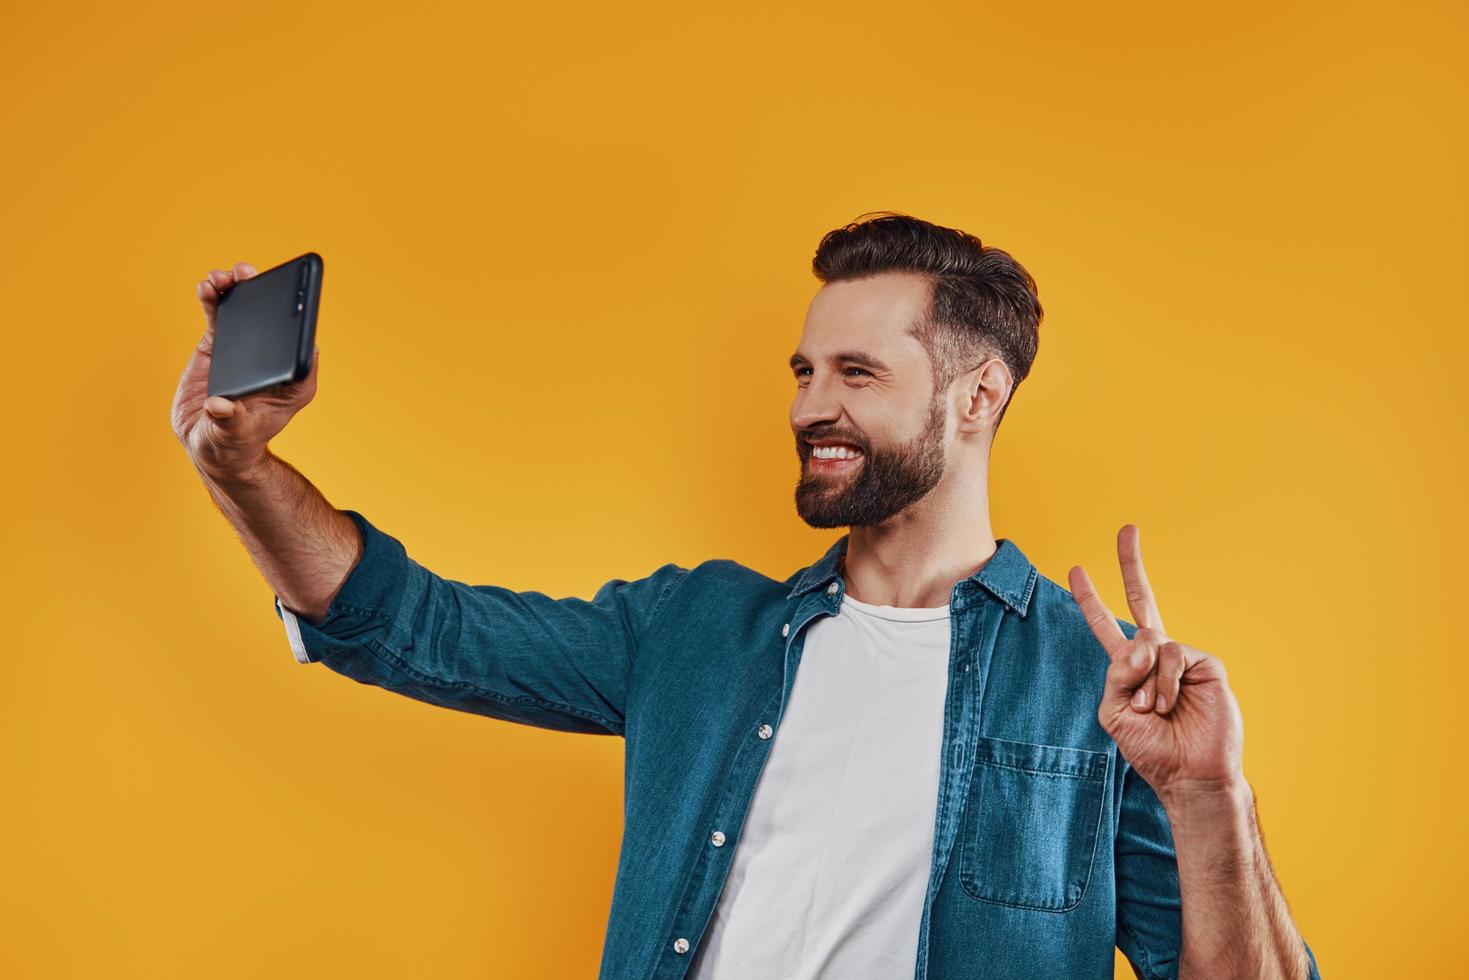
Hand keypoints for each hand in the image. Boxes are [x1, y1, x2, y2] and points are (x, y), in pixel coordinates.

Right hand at [170, 261, 319, 480]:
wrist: (209, 443)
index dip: (297, 320)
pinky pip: (221, 315)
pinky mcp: (221, 344)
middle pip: (275, 320)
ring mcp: (248, 348)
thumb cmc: (233, 442)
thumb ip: (229, 420)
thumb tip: (220, 406)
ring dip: (237, 289)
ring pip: (247, 311)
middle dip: (264, 293)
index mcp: (294, 382)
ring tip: (222, 277)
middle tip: (248, 274)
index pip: (302, 346)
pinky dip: (214, 299)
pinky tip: (207, 286)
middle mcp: (275, 360)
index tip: (289, 296)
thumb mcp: (234, 435)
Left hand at [1067, 525, 1243, 800]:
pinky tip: (1168, 704)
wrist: (1189, 774)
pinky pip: (1171, 655)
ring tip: (1153, 710)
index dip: (1090, 599)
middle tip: (1127, 528)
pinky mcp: (1205, 663)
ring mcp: (1180, 657)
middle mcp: (1154, 655)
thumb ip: (1115, 675)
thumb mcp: (1114, 713)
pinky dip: (1163, 683)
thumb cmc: (1151, 748)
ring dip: (1145, 682)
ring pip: (1149, 641)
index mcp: (1128, 668)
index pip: (1106, 626)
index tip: (1075, 569)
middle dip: (1132, 563)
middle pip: (1141, 599)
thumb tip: (1140, 643)